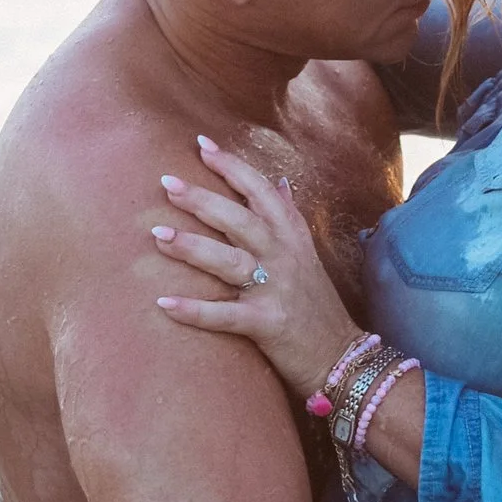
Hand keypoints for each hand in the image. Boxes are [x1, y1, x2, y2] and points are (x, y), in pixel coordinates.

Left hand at [149, 135, 360, 400]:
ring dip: (193, 247)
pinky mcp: (268, 325)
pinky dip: (194, 311)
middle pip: (241, 219)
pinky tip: (163, 304)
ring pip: (230, 261)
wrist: (342, 357)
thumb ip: (291, 217)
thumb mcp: (308, 255)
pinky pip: (225, 315)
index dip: (233, 166)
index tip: (202, 145)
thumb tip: (280, 183)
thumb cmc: (317, 305)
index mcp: (292, 237)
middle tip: (167, 183)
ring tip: (158, 235)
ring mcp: (277, 290)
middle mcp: (284, 257)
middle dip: (203, 200)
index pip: (262, 191)